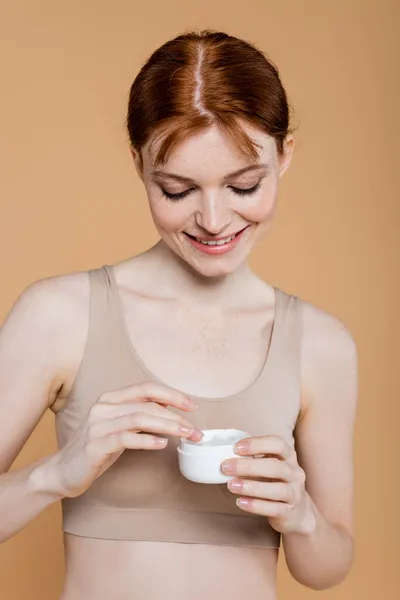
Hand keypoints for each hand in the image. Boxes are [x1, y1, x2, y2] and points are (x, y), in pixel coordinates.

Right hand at [50, 381, 202, 497]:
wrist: (62, 472)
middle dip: (176, 416)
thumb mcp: (119, 427)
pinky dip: (147, 440)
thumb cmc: (96, 449)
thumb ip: (138, 416)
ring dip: (168, 426)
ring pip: (140, 418)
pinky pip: (126, 438)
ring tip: (187, 435)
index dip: (171, 394)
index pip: (146, 387)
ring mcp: (97, 425)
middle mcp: (103, 407)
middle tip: (196, 429)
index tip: (191, 405)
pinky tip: (162, 445)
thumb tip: (170, 411)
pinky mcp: (94, 445)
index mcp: (110, 399)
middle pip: (147, 404)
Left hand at [221, 435, 315, 534]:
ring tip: (231, 485)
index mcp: (289, 456)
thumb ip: (255, 458)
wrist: (297, 511)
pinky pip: (274, 509)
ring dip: (252, 487)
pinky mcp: (289, 512)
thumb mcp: (270, 466)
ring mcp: (294, 493)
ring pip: (277, 489)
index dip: (257, 444)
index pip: (277, 444)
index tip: (236, 448)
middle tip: (226, 467)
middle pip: (275, 467)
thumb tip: (227, 453)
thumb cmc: (277, 482)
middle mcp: (294, 473)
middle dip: (248, 466)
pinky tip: (241, 502)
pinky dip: (256, 506)